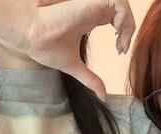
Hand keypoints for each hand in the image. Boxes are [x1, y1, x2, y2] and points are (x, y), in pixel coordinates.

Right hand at [12, 0, 135, 98]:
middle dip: (129, 29)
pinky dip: (124, 17)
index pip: (115, 18)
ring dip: (128, 23)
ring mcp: (92, 4)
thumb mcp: (75, 67)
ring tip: (121, 43)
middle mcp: (92, 9)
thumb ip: (90, 79)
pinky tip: (116, 34)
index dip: (123, 33)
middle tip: (121, 49)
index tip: (119, 52)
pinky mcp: (90, 2)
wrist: (31, 35)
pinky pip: (118, 2)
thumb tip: (103, 97)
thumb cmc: (46, 47)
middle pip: (122, 12)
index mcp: (89, 18)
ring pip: (123, 4)